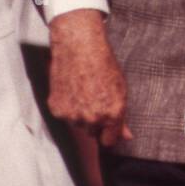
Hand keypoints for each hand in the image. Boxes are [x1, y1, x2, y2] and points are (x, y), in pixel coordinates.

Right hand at [48, 10, 131, 146]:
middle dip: (94, 121)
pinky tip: (71, 89)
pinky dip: (67, 106)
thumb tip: (126, 136)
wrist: (78, 45)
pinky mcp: (58, 110)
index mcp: (112, 113)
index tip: (107, 126)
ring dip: (80, 114)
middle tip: (93, 99)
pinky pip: (64, 116)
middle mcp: (93, 118)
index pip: (109, 141)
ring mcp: (74, 115)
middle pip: (92, 133)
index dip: (108, 133)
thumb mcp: (120, 88)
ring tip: (82, 90)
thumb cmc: (102, 62)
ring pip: (77, 124)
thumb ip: (121, 116)